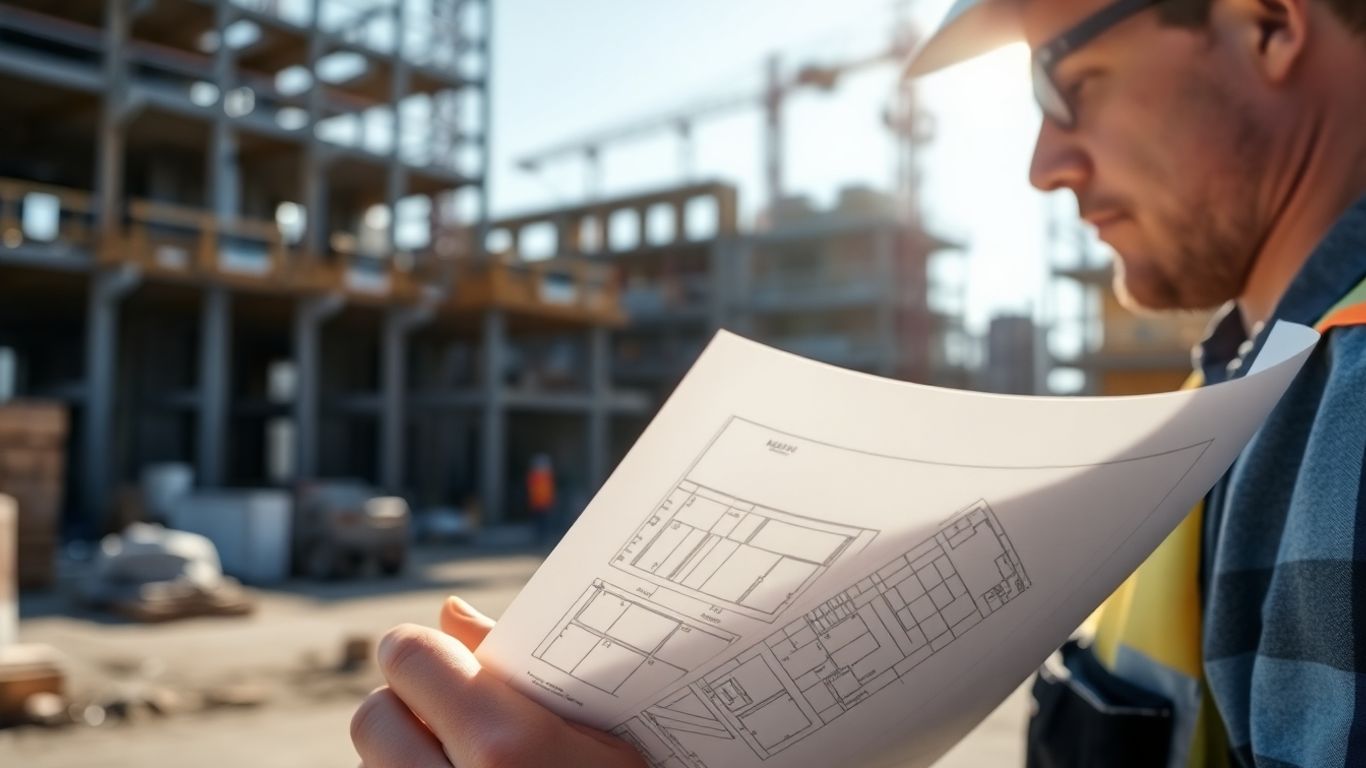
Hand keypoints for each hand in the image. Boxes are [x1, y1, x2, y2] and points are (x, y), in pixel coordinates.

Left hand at [351, 596, 647, 766]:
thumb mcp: (604, 739)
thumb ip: (521, 669)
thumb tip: (448, 614)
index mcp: (505, 746)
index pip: (409, 658)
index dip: (420, 649)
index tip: (438, 654)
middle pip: (372, 717)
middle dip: (404, 705)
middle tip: (448, 710)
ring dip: (404, 756)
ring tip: (463, 761)